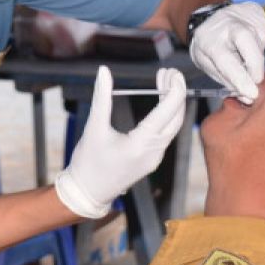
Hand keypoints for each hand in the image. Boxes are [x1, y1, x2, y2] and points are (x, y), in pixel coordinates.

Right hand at [55, 66, 186, 217]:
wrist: (87, 193)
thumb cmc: (87, 162)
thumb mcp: (94, 127)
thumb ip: (101, 97)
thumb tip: (103, 71)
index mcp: (141, 144)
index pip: (168, 111)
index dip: (175, 89)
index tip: (173, 72)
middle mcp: (153, 152)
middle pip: (176, 118)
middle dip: (177, 92)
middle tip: (169, 73)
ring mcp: (155, 158)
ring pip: (174, 127)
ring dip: (172, 104)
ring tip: (164, 82)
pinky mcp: (152, 160)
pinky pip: (166, 135)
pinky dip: (166, 116)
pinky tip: (159, 103)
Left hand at [188, 2, 264, 103]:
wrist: (209, 18)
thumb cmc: (208, 46)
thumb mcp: (207, 65)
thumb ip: (227, 80)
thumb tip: (248, 96)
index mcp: (210, 41)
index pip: (227, 62)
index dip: (241, 79)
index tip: (252, 94)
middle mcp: (227, 24)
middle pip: (249, 42)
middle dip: (256, 66)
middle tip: (256, 80)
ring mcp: (243, 14)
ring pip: (260, 42)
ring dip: (255, 56)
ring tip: (242, 53)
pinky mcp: (257, 11)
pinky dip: (259, 44)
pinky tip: (248, 42)